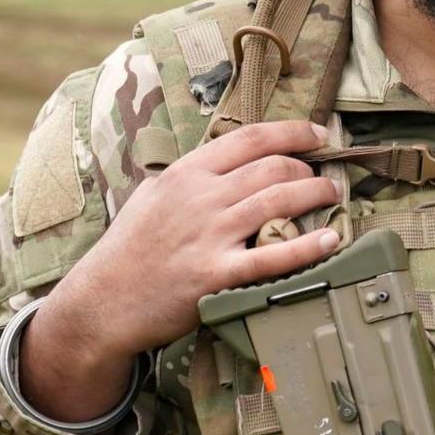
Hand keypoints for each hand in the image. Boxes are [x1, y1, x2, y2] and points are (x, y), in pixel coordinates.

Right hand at [26, 120, 343, 419]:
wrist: (102, 302)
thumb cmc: (129, 249)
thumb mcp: (152, 195)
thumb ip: (190, 176)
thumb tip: (229, 160)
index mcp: (185, 174)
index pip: (250, 138)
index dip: (293, 132)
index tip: (318, 134)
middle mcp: (200, 198)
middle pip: (272, 168)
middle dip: (308, 167)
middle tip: (326, 175)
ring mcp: (209, 236)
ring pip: (279, 202)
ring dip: (316, 194)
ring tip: (333, 195)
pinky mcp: (217, 275)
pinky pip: (273, 258)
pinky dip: (308, 247)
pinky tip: (330, 240)